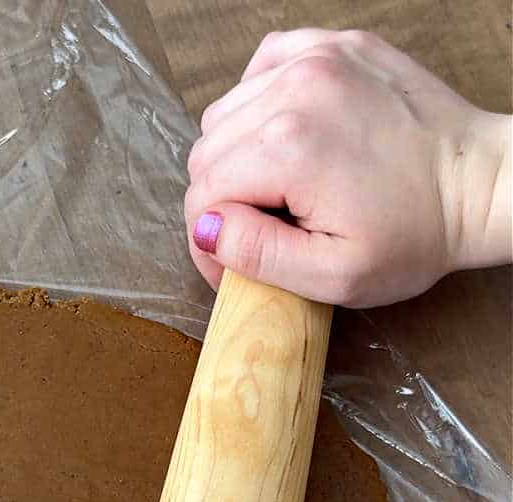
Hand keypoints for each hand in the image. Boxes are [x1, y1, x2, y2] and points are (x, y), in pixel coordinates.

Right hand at [185, 28, 511, 306]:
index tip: (234, 264)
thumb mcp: (333, 274)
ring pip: (226, 112)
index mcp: (288, 149)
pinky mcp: (337, 46)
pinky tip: (285, 134)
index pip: (201, 196)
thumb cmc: (416, 236)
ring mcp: (318, 59)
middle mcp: (295, 91)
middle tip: (258, 230)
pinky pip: (264, 67)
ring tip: (277, 186)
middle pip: (208, 152)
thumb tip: (204, 227)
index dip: (208, 241)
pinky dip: (259, 102)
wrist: (480, 184)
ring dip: (238, 154)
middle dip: (221, 199)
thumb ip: (257, 253)